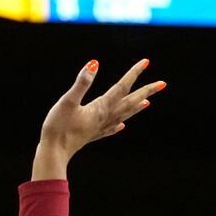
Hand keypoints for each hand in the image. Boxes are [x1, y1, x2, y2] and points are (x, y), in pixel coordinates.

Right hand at [32, 59, 164, 178]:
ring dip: (136, 107)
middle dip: (146, 91)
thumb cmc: (58, 127)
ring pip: (123, 115)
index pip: (122, 87)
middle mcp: (105, 117)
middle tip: (162, 84)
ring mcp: (99, 128)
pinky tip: (122, 125)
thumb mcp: (67, 101)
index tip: (147, 62)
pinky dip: (118, 125)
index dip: (134, 73)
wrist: (53, 153)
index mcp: (101, 107)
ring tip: (148, 102)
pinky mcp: (91, 136)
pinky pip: (110, 129)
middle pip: (130, 102)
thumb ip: (82, 83)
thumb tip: (94, 64)